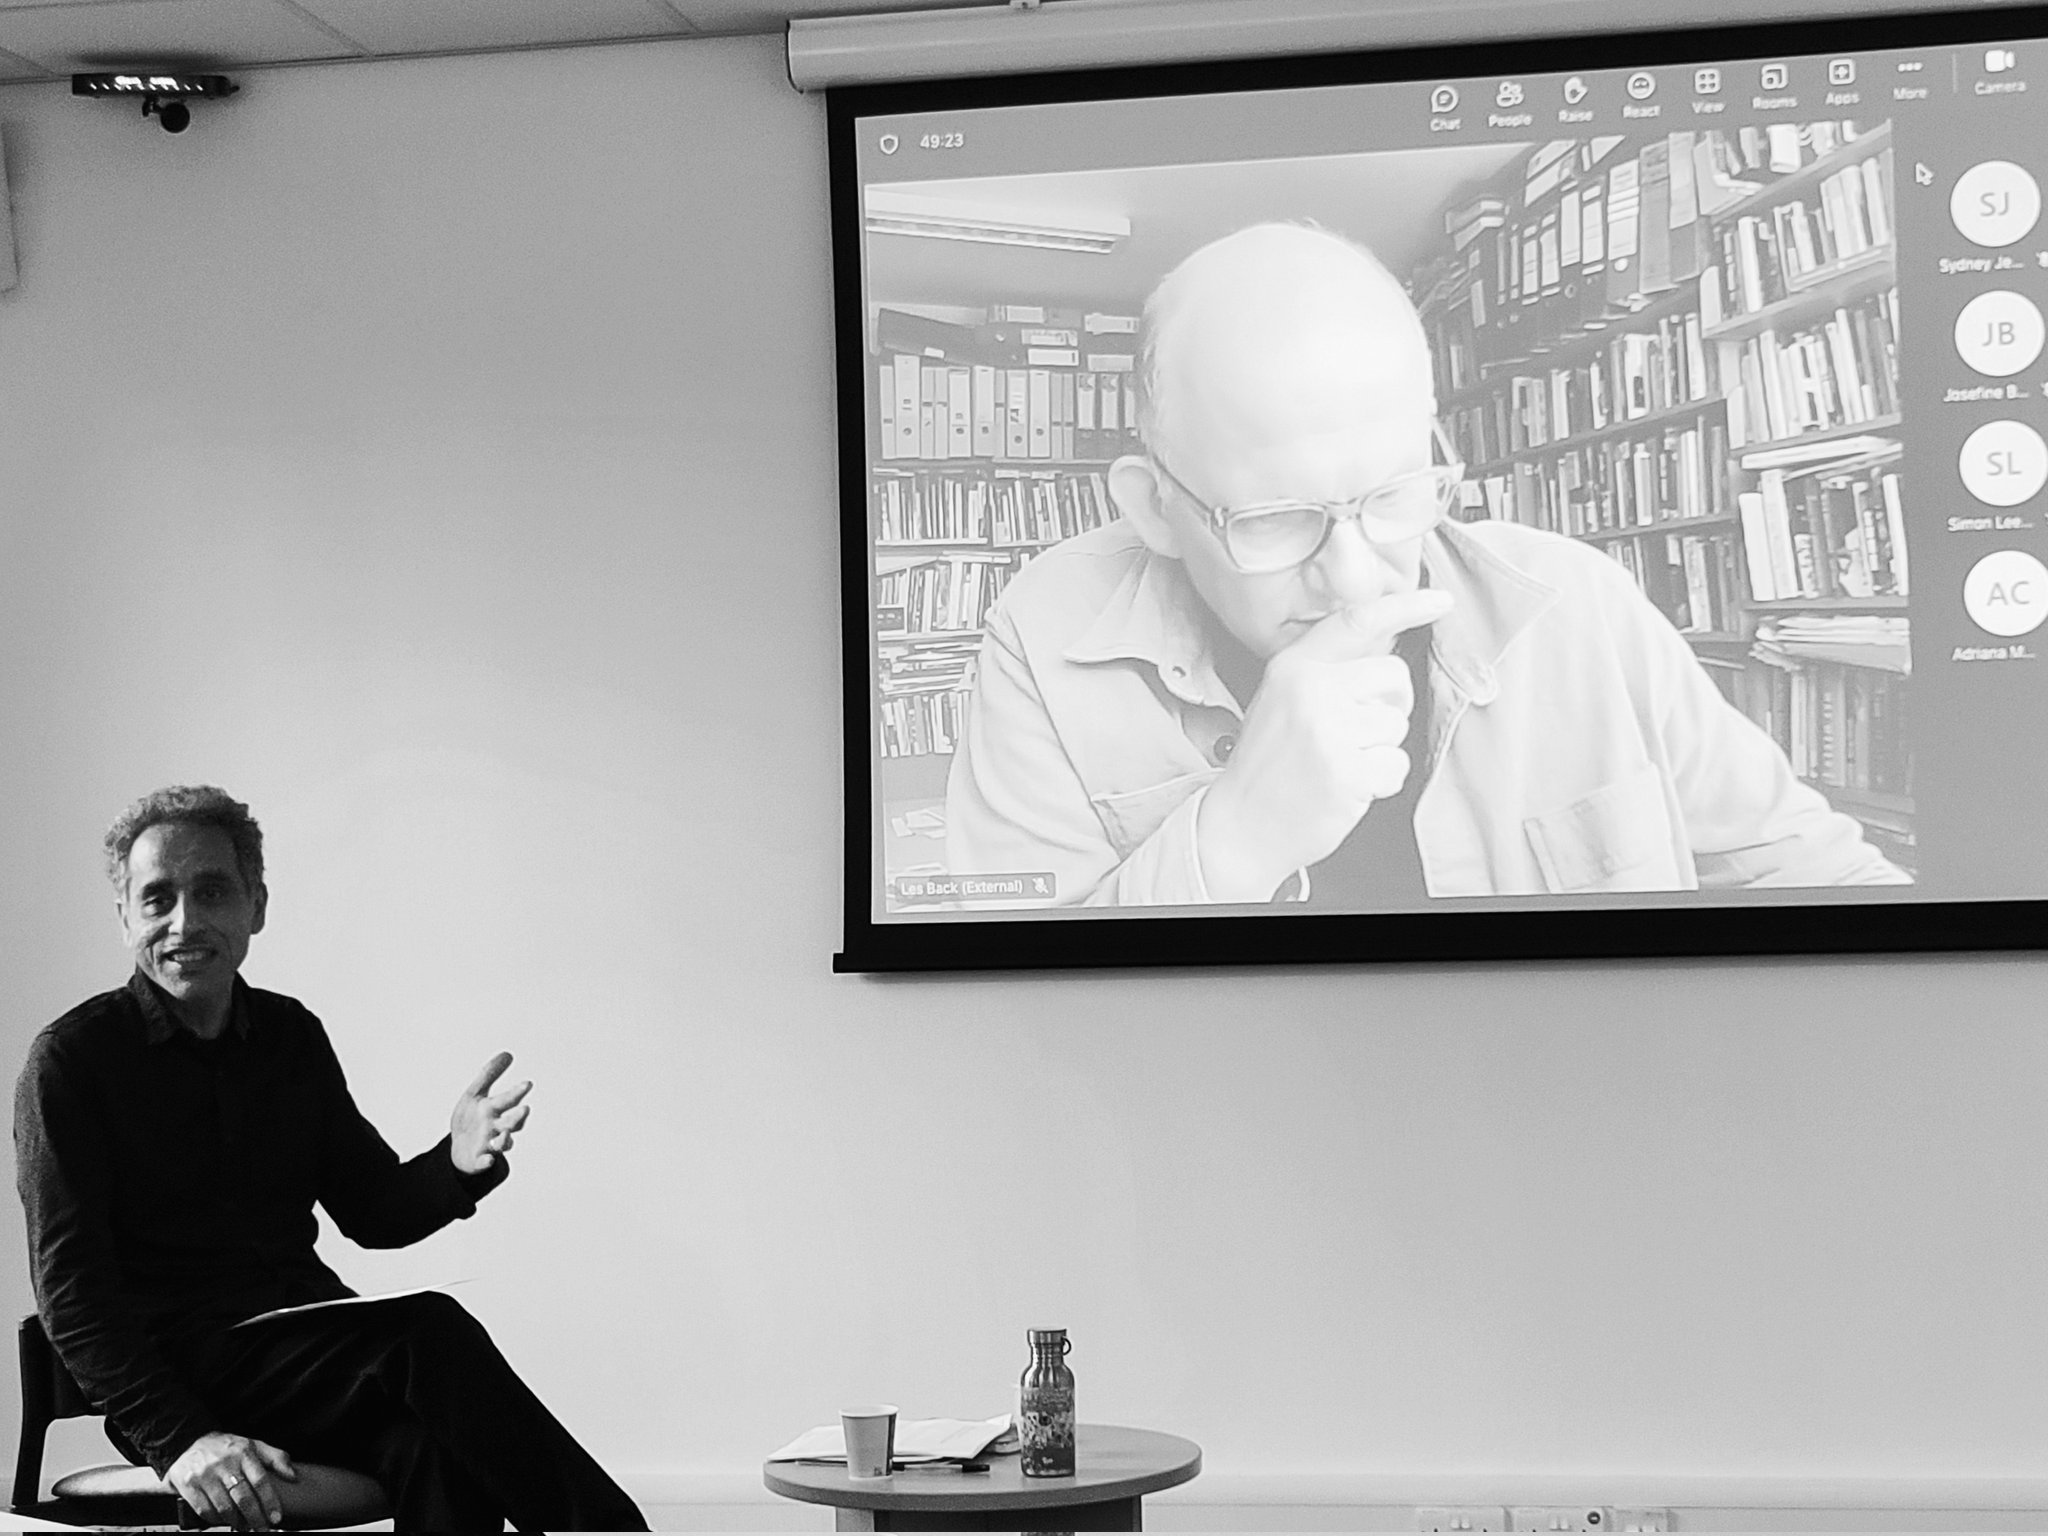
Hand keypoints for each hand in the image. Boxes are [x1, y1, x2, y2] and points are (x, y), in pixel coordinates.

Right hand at [167, 1431, 295, 1529]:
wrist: (188, 1443)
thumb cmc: (226, 1447)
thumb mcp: (253, 1445)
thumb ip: (275, 1458)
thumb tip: (293, 1475)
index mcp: (243, 1452)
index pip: (260, 1480)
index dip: (269, 1501)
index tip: (276, 1517)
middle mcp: (224, 1464)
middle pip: (243, 1497)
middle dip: (255, 1517)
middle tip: (263, 1528)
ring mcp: (205, 1476)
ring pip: (224, 1508)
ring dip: (237, 1522)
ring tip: (246, 1526)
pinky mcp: (189, 1487)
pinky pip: (205, 1510)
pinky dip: (217, 1520)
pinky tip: (225, 1521)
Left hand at [450, 1051, 531, 1174]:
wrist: (459, 1147)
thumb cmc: (471, 1119)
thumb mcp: (475, 1093)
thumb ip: (490, 1074)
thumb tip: (508, 1054)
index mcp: (494, 1110)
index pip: (508, 1100)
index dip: (517, 1093)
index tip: (527, 1083)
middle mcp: (495, 1127)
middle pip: (509, 1123)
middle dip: (516, 1117)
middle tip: (525, 1109)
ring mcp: (488, 1144)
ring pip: (501, 1143)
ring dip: (504, 1140)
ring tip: (504, 1135)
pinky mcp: (479, 1159)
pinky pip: (484, 1162)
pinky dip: (486, 1162)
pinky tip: (488, 1159)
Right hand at [1197, 588, 1454, 900]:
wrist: (1239, 825)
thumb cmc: (1267, 767)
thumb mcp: (1281, 701)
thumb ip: (1326, 673)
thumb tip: (1386, 651)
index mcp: (1293, 667)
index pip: (1356, 622)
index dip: (1405, 606)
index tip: (1441, 600)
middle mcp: (1310, 690)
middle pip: (1394, 677)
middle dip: (1388, 708)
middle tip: (1355, 735)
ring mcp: (1327, 729)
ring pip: (1398, 725)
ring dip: (1379, 751)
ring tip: (1340, 765)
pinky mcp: (1346, 769)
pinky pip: (1397, 765)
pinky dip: (1380, 783)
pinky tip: (1346, 788)